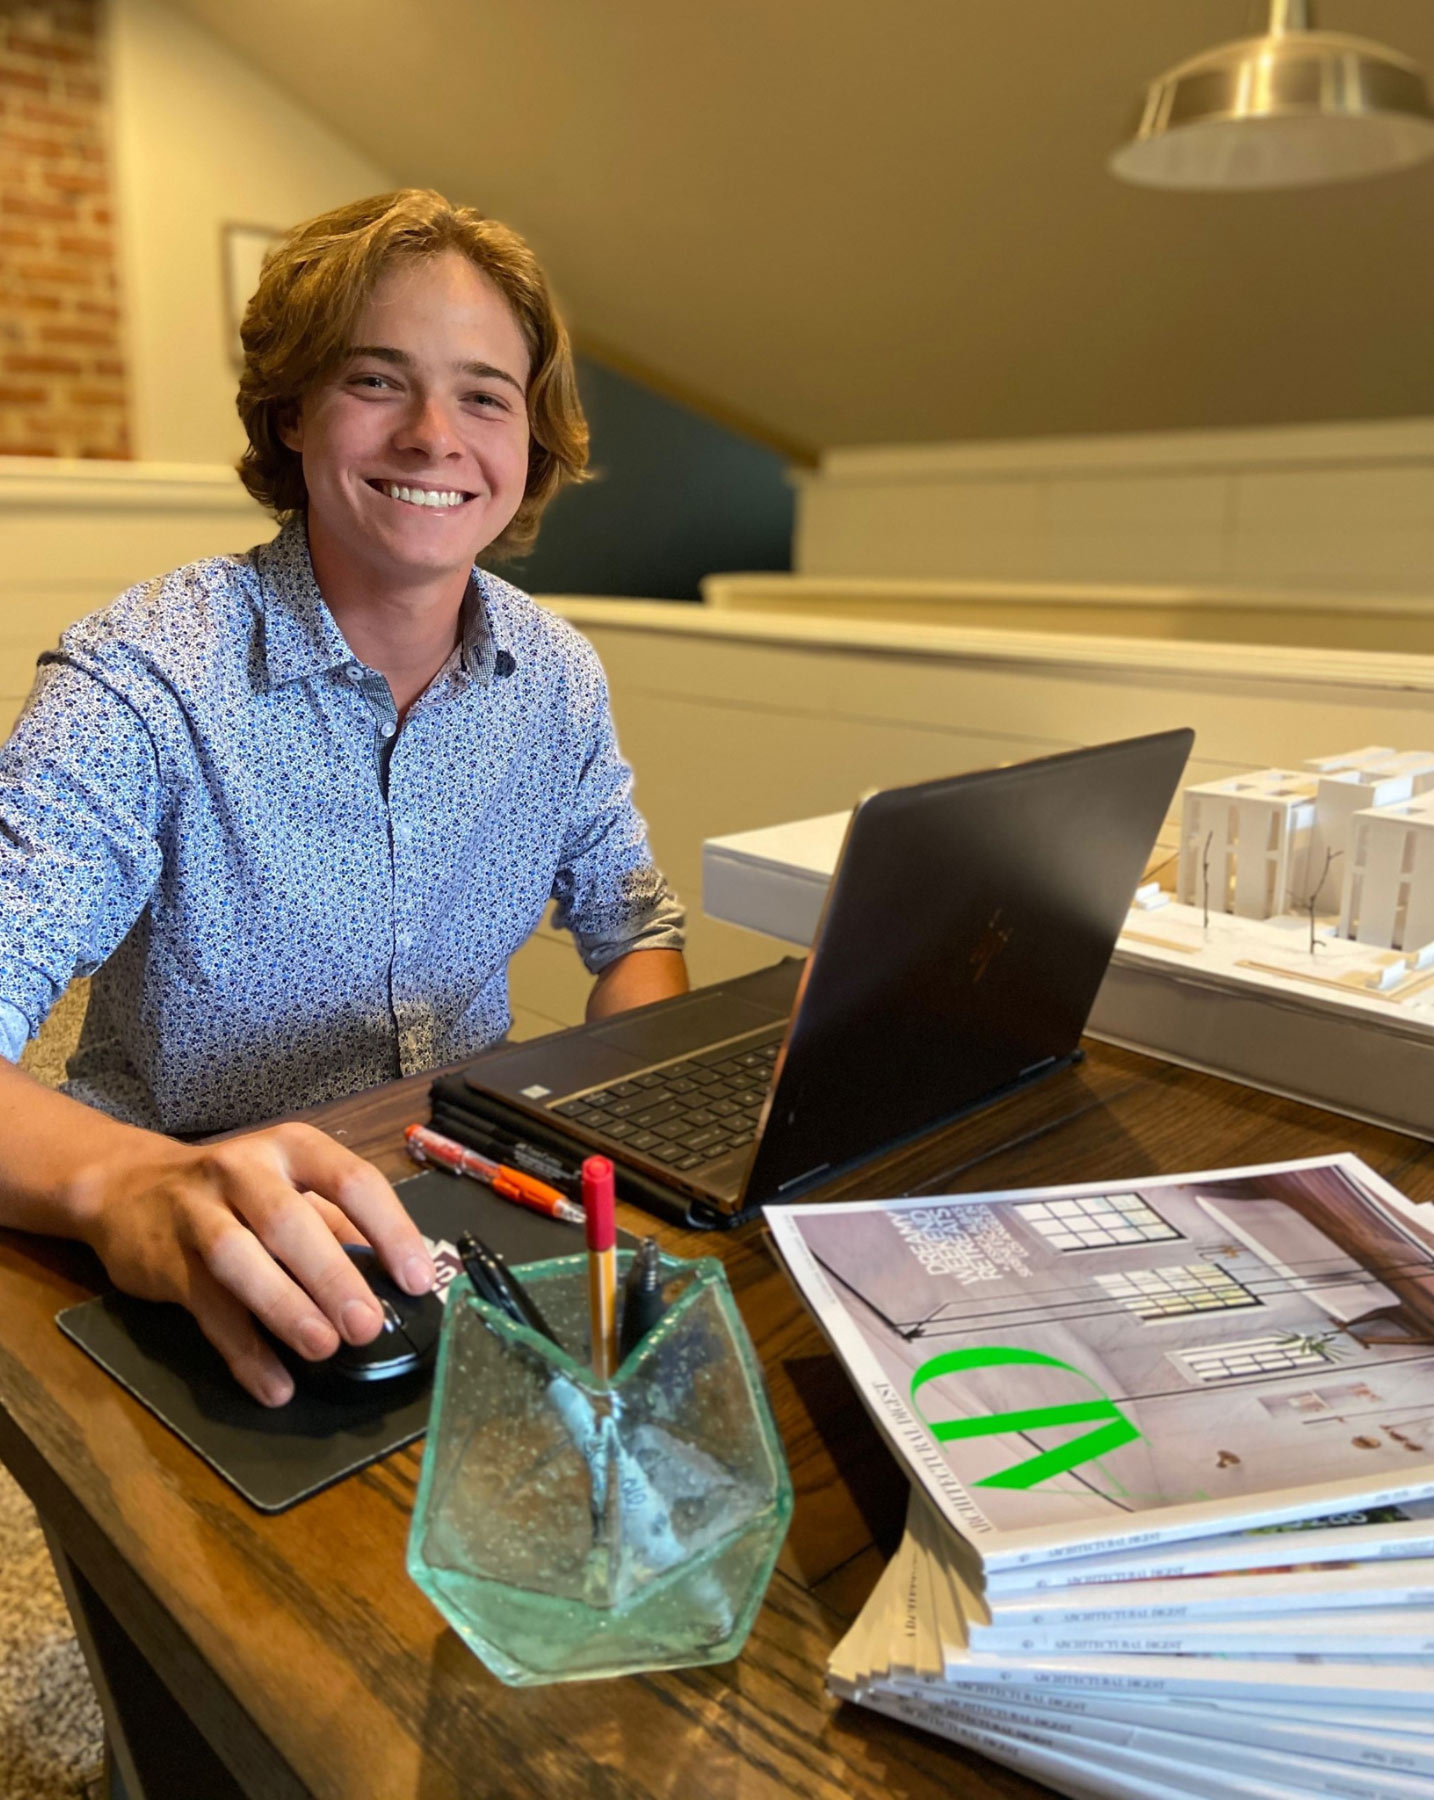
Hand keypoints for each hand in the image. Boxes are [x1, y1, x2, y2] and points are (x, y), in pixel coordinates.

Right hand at [75, 1122, 434, 1406]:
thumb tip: (401, 1277)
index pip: (351, 1181)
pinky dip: (243, 1352)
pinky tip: (275, 1385)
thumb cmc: (235, 1192)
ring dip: (284, 1306)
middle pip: (289, 1221)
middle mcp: (244, 1170)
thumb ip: (341, 1226)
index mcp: (293, 1149)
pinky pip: (208, 1309)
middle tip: (366, 1325)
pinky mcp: (166, 1260)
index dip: (389, 1230)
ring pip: (239, 1258)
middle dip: (331, 1275)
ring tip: (324, 1348)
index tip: (418, 1280)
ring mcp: (198, 1212)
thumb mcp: (292, 1188)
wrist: (128, 1189)